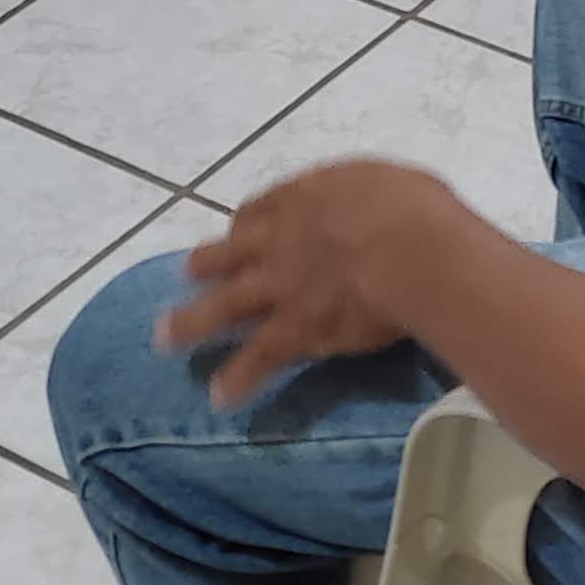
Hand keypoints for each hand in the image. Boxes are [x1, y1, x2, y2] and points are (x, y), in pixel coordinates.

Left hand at [154, 160, 462, 409]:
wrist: (412, 252)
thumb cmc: (418, 212)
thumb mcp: (397, 186)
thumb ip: (379, 200)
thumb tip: (388, 210)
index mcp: (309, 197)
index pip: (264, 208)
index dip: (248, 223)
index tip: (240, 231)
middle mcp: (282, 239)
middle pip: (230, 252)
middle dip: (205, 264)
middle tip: (186, 273)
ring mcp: (281, 286)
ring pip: (225, 304)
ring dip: (192, 322)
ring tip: (165, 336)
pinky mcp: (293, 329)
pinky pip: (258, 358)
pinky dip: (238, 379)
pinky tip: (220, 398)